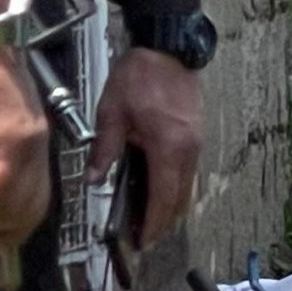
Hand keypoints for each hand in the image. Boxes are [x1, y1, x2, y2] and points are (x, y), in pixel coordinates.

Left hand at [88, 47, 201, 248]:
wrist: (167, 49)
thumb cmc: (140, 78)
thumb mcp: (112, 114)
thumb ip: (104, 150)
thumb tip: (94, 180)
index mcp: (168, 149)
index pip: (162, 199)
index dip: (152, 224)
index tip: (141, 241)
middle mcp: (189, 152)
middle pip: (180, 199)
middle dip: (162, 221)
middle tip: (141, 235)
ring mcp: (197, 144)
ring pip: (187, 187)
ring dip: (169, 205)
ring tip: (146, 216)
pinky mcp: (196, 136)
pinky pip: (188, 172)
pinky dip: (174, 187)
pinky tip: (155, 187)